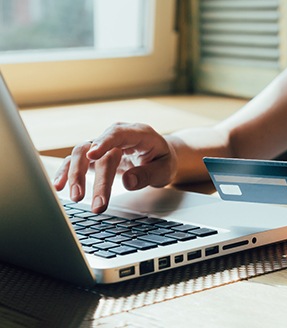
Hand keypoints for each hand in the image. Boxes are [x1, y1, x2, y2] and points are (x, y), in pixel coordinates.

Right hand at [54, 123, 176, 212]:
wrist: (159, 157)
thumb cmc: (163, 161)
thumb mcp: (165, 169)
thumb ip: (148, 174)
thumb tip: (128, 182)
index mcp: (139, 134)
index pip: (118, 133)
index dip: (105, 142)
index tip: (93, 156)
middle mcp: (118, 136)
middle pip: (98, 150)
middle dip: (95, 178)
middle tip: (97, 204)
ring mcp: (104, 145)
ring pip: (82, 153)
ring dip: (76, 175)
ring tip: (76, 197)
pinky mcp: (96, 155)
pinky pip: (77, 161)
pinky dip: (67, 172)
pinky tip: (60, 186)